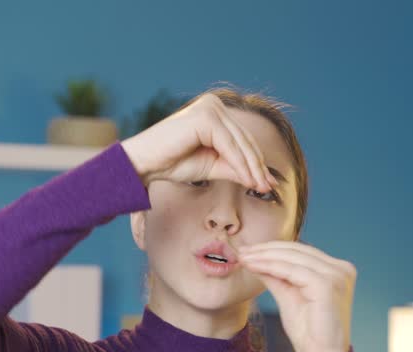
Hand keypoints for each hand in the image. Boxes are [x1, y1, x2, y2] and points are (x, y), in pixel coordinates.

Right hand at [120, 93, 277, 193]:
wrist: (143, 163)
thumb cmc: (171, 163)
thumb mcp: (211, 166)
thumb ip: (234, 167)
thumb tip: (262, 178)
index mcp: (214, 111)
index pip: (242, 138)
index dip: (257, 161)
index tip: (269, 183)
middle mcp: (213, 104)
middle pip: (244, 139)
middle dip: (258, 165)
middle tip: (270, 186)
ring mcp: (209, 108)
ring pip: (240, 142)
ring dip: (252, 167)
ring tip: (261, 187)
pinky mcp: (205, 117)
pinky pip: (229, 144)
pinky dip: (239, 163)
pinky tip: (247, 180)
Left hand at [237, 241, 356, 351]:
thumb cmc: (308, 333)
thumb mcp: (288, 296)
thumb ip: (276, 277)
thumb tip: (255, 258)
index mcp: (336, 270)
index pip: (301, 252)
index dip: (273, 249)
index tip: (248, 252)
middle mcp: (341, 269)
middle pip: (298, 251)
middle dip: (266, 250)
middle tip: (242, 251)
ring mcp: (338, 276)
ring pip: (294, 258)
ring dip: (265, 256)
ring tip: (245, 258)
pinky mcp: (328, 285)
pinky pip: (293, 270)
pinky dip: (271, 266)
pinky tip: (255, 267)